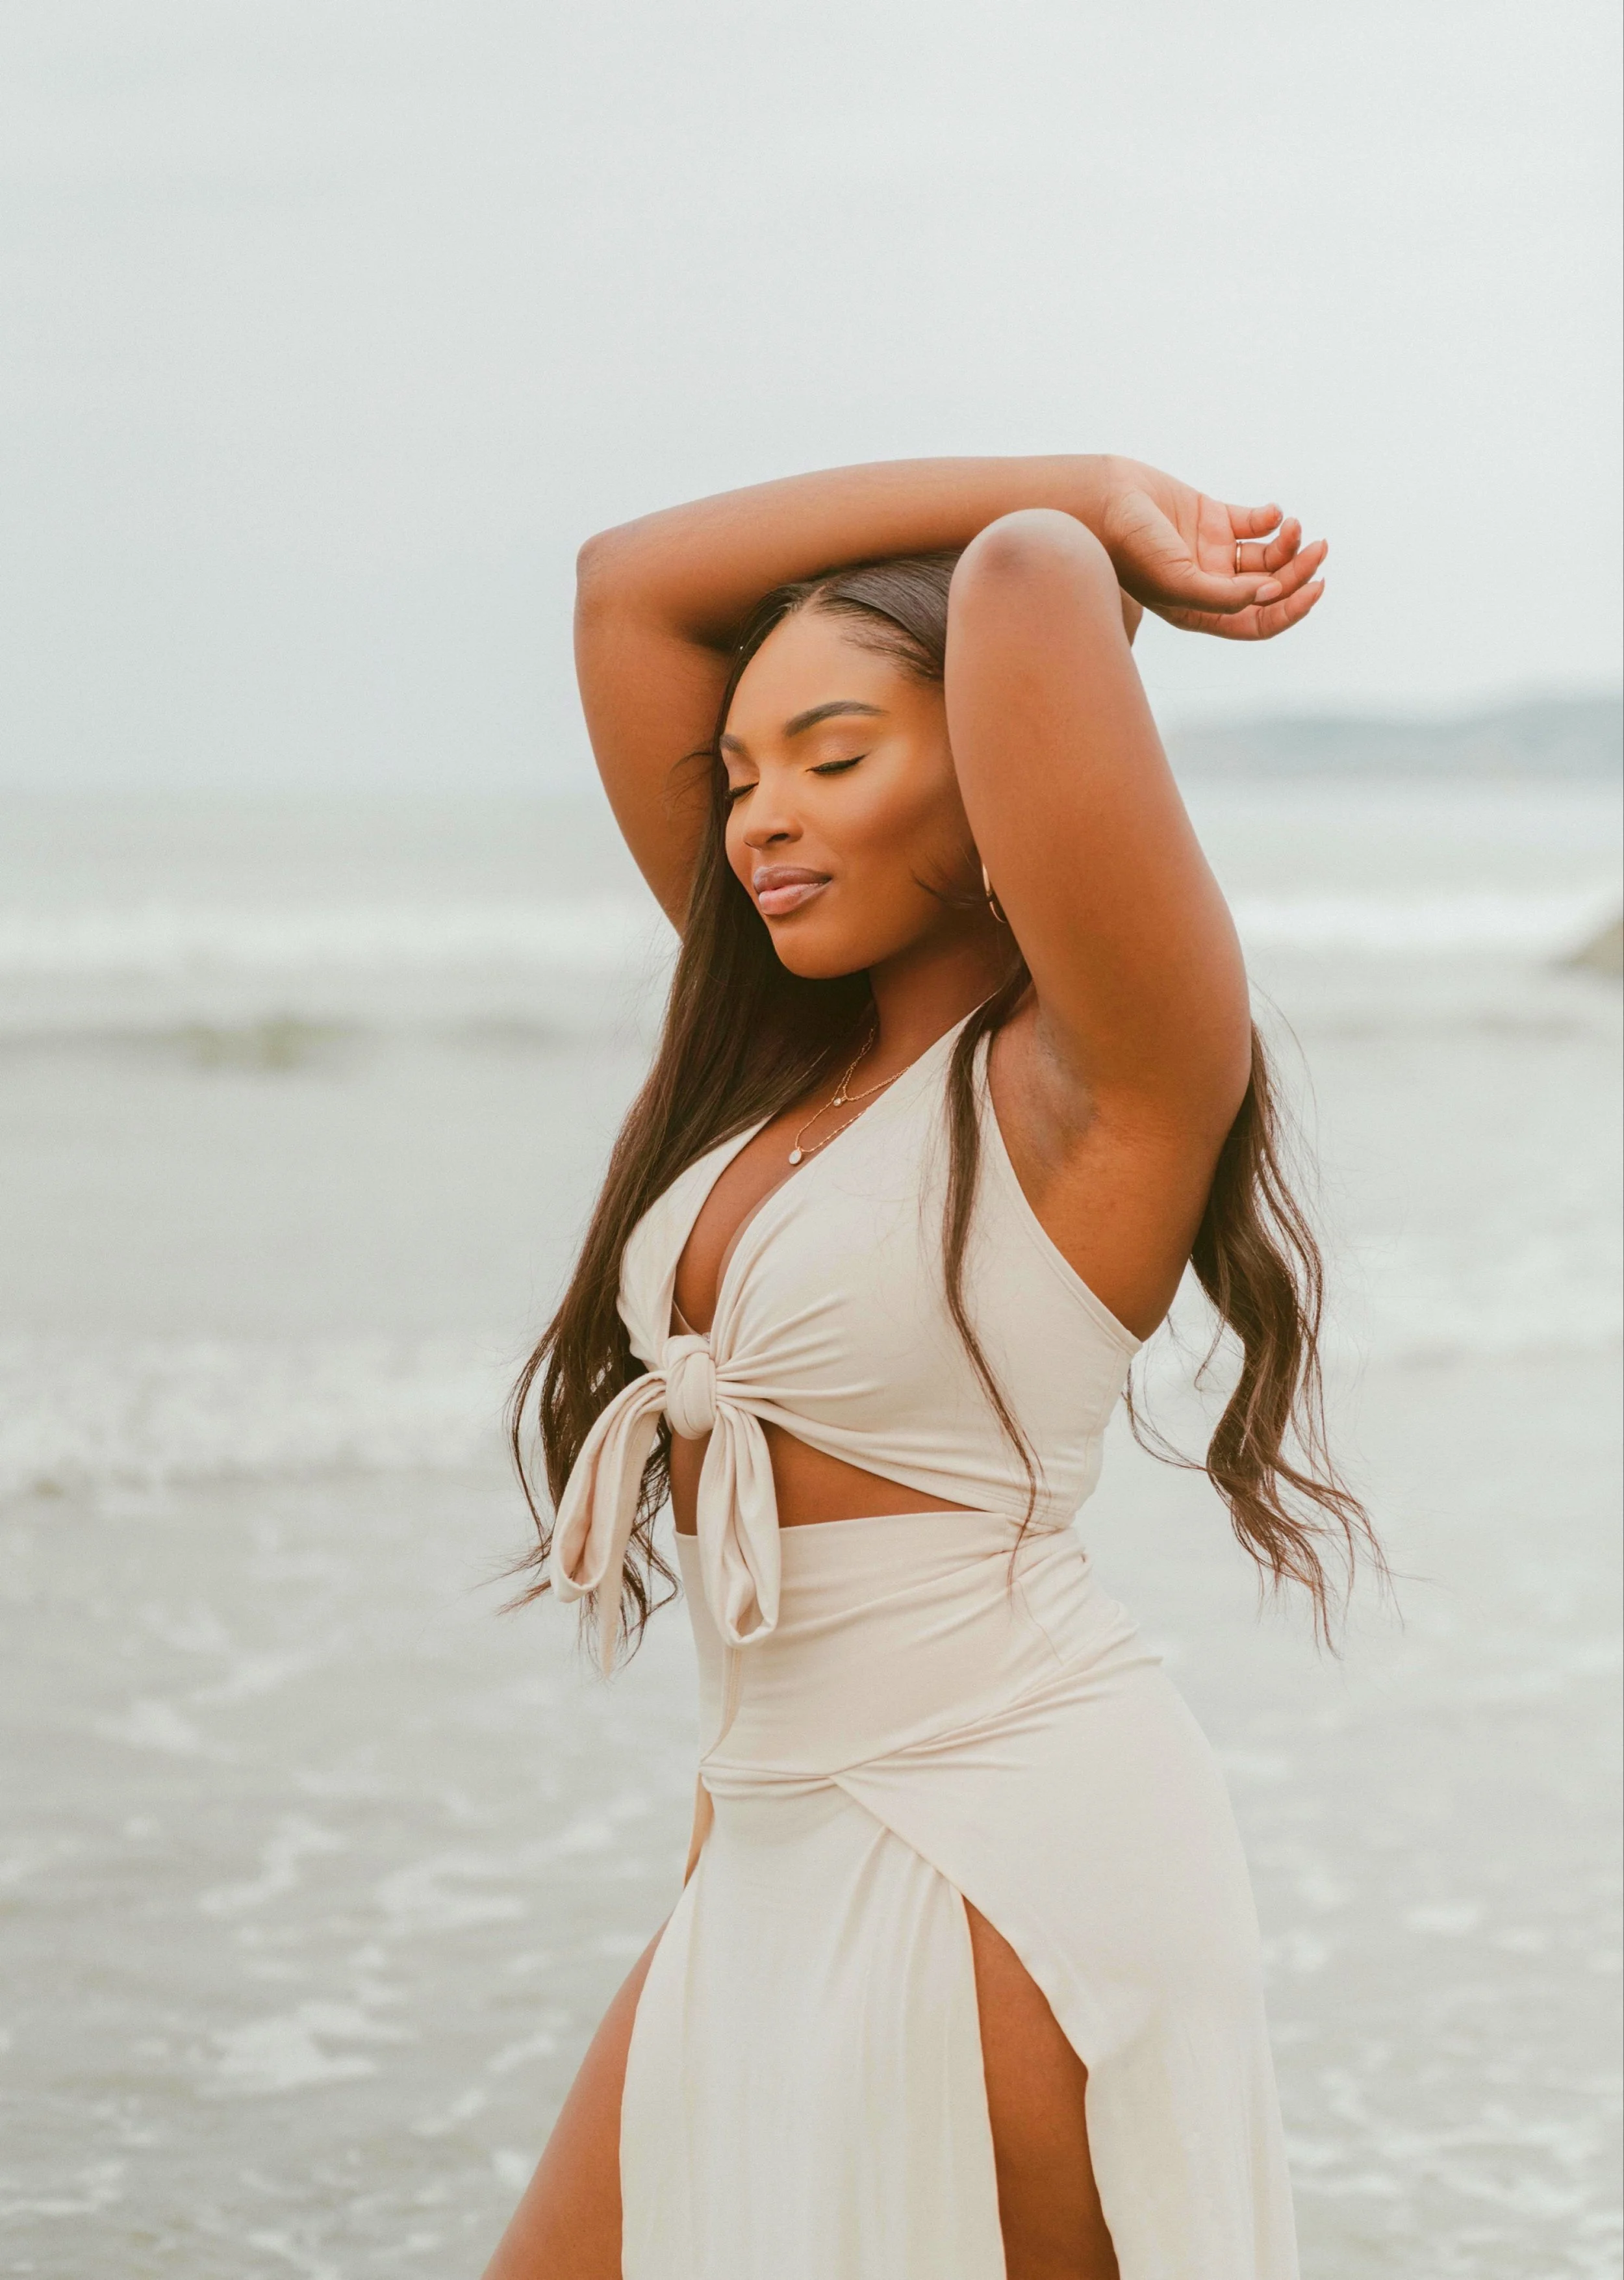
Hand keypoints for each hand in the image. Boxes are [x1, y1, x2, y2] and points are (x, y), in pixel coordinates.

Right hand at [1096, 461, 1325, 640]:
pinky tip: (1272, 513)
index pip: (1258, 622)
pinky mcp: (1212, 518)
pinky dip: (1271, 519)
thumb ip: (1223, 597)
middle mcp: (1210, 585)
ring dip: (1289, 543)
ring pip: (1267, 555)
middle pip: (1270, 587)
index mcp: (1202, 612)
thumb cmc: (1131, 548)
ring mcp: (1212, 552)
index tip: (1315, 587)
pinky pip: (1254, 523)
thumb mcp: (1177, 582)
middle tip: (1318, 548)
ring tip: (1294, 525)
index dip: (1291, 610)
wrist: (1105, 501)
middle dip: (1299, 571)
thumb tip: (1270, 595)